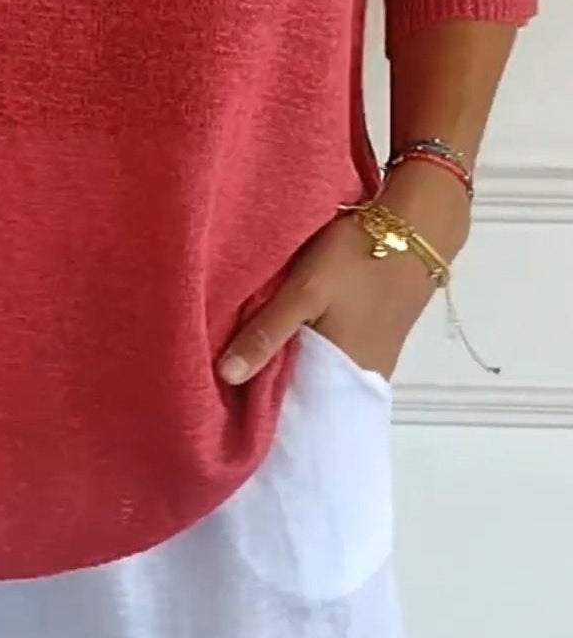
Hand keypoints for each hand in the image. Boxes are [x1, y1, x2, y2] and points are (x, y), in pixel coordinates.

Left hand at [217, 165, 471, 383]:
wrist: (415, 228)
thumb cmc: (357, 259)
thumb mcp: (304, 292)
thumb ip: (267, 333)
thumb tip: (224, 377)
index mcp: (343, 376)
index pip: (294, 410)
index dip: (259, 407)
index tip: (223, 402)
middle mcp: (361, 377)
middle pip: (305, 392)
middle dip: (268, 386)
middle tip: (223, 379)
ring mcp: (370, 357)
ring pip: (317, 371)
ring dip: (287, 364)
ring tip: (242, 358)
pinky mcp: (373, 336)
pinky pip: (331, 355)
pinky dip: (305, 349)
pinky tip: (281, 337)